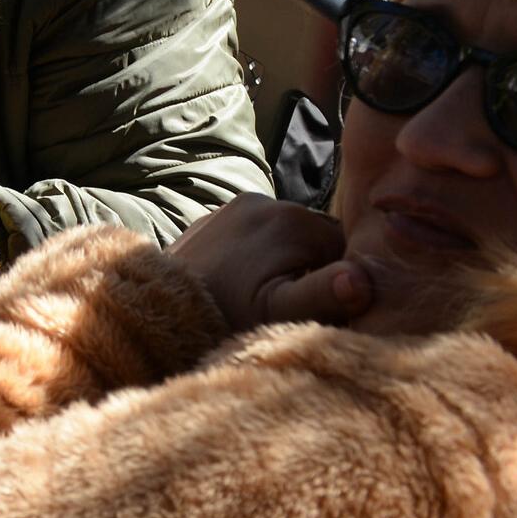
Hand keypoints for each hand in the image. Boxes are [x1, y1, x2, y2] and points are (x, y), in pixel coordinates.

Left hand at [168, 194, 370, 333]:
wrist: (155, 308)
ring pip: (289, 239)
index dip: (341, 285)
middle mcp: (268, 200)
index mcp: (295, 219)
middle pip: (318, 242)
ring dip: (287, 265)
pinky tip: (242, 283)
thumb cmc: (224, 317)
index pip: (348, 251)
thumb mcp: (278, 314)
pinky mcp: (218, 216)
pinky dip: (260, 257)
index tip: (313, 310)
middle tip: (285, 306)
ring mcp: (238, 204)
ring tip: (259, 295)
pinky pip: (258, 235)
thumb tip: (361, 279)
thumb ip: (324, 295)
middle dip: (313, 272)